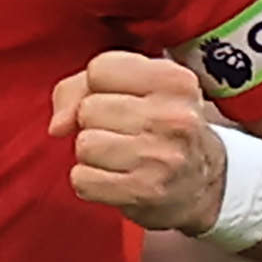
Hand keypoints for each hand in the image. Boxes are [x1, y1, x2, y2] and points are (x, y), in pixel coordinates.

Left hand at [50, 51, 225, 234]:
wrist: (203, 184)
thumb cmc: (160, 126)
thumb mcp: (136, 88)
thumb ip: (81, 87)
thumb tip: (58, 125)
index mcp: (175, 80)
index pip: (99, 70)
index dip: (98, 87)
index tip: (120, 99)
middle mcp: (174, 116)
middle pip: (88, 109)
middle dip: (95, 122)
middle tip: (124, 133)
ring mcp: (160, 157)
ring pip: (84, 144)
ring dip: (92, 154)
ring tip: (121, 156)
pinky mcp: (144, 192)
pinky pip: (82, 180)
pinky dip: (91, 182)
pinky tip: (116, 179)